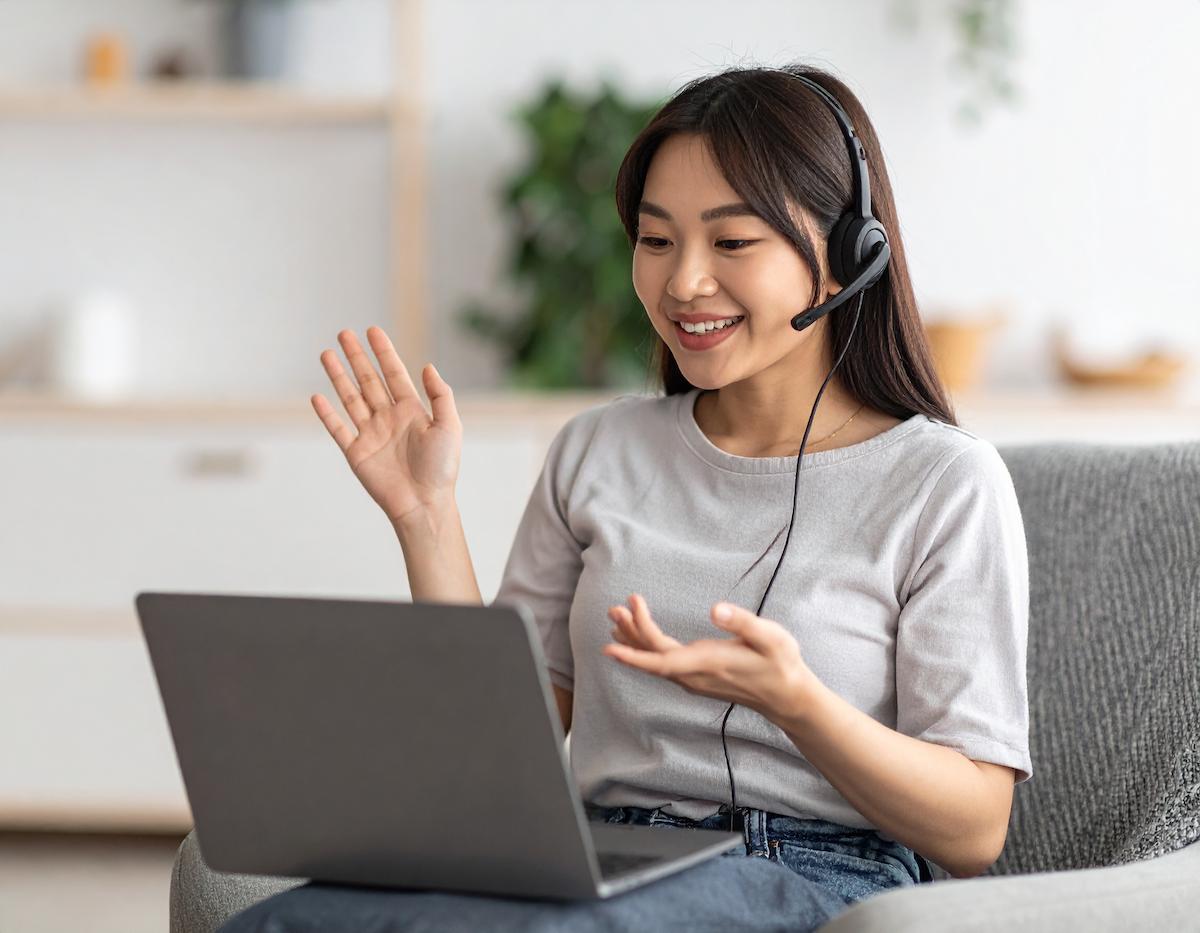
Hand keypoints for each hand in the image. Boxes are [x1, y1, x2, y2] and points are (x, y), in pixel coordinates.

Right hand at [312, 327, 461, 525]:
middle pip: (369, 381)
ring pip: (350, 398)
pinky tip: (317, 396)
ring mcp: (371, 434)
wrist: (424, 503)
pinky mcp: (356, 453)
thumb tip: (428, 366)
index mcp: (412, 411)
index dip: (383, 352)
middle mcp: (389, 418)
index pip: (394, 374)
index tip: (372, 331)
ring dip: (338, 376)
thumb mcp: (450, 426)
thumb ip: (441, 395)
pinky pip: (338, 429)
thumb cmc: (442, 468)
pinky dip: (327, 414)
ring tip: (326, 353)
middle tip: (344, 333)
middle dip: (356, 357)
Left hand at [603, 594, 817, 723]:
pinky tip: (635, 638)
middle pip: (653, 657)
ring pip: (655, 662)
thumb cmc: (781, 664)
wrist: (786, 697)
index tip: (615, 634)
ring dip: (634, 640)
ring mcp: (694, 679)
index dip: (635, 649)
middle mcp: (695, 675)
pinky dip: (645, 649)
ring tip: (616, 617)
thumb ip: (742, 623)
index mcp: (708, 663)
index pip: (663, 659)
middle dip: (631, 633)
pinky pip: (662, 665)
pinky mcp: (696, 678)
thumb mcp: (771, 638)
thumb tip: (715, 609)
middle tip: (614, 608)